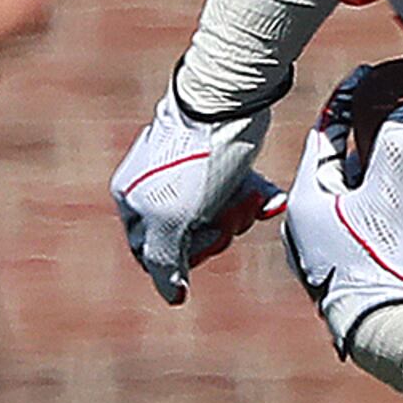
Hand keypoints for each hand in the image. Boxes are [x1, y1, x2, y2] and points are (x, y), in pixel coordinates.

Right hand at [112, 85, 282, 305]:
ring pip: (219, 219)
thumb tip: (172, 297)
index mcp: (132, 201)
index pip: (153, 255)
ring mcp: (190, 177)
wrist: (227, 105)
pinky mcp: (222, 164)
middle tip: (229, 214)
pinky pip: (240, 195)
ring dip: (240, 214)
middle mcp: (156, 189)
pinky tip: (270, 199)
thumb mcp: (171, 219)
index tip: (201, 240)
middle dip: (218, 232)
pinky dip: (257, 199)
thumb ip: (165, 261)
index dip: (183, 258)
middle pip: (190, 240)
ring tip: (250, 197)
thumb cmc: (194, 163)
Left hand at [282, 70, 402, 360]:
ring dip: (369, 176)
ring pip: (345, 197)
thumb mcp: (390, 200)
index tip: (364, 79)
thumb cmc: (381, 265)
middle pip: (335, 166)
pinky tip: (394, 206)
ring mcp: (320, 249)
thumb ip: (396, 151)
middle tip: (386, 114)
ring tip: (396, 157)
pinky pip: (354, 223)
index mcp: (306, 200)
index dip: (346, 104)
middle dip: (361, 141)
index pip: (324, 136)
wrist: (385, 330)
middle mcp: (304, 224)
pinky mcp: (340, 270)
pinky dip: (372, 206)